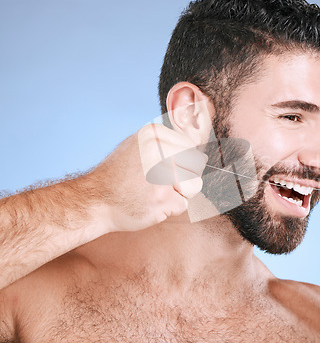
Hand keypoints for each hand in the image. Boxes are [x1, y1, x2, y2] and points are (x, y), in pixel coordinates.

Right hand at [89, 124, 206, 231]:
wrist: (94, 201)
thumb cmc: (119, 176)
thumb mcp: (139, 147)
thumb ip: (167, 145)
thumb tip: (203, 154)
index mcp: (154, 133)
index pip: (191, 147)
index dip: (180, 162)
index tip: (158, 169)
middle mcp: (158, 149)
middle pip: (196, 165)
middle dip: (182, 178)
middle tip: (155, 183)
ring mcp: (161, 173)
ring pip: (195, 185)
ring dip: (178, 194)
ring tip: (153, 192)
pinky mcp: (163, 197)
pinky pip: (184, 204)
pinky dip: (169, 209)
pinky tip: (149, 204)